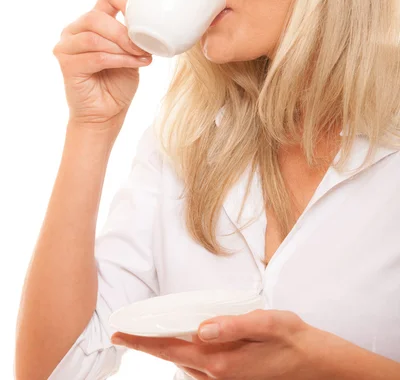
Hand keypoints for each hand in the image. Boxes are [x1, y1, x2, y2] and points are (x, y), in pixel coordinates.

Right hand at [52, 0, 152, 129]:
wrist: (106, 114)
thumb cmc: (118, 83)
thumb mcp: (132, 54)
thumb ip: (134, 37)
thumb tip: (152, 23)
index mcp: (94, 22)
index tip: (146, 13)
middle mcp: (75, 30)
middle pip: (96, 16)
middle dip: (123, 32)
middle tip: (142, 47)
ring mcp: (67, 46)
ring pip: (94, 37)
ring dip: (121, 47)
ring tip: (140, 57)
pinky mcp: (66, 65)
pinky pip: (95, 56)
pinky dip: (118, 60)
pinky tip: (132, 64)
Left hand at [111, 308, 330, 378]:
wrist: (317, 365)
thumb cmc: (293, 340)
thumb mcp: (267, 323)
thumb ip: (233, 326)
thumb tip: (202, 328)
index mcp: (222, 361)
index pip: (173, 349)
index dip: (144, 342)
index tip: (120, 334)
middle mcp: (218, 375)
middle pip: (174, 358)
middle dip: (149, 345)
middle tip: (128, 330)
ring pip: (185, 364)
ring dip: (166, 350)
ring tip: (151, 333)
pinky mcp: (233, 378)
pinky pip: (200, 368)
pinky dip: (185, 355)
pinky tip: (188, 340)